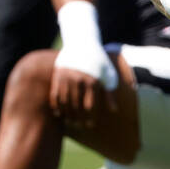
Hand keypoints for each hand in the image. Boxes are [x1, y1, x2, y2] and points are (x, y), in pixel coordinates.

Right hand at [51, 0, 116, 122]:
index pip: (90, 106)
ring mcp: (66, 78)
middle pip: (76, 106)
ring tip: (71, 122)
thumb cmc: (99, 61)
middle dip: (78, 119)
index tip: (90, 125)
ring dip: (67, 115)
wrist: (82, 42)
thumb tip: (114, 111)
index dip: (90, 118)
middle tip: (80, 126)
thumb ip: (110, 93)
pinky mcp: (57, 76)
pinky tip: (60, 113)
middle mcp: (78, 80)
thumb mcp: (108, 74)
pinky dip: (56, 106)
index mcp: (92, 81)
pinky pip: (55, 95)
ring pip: (64, 102)